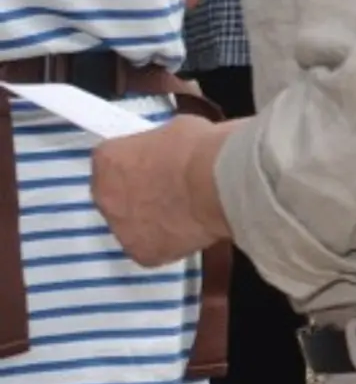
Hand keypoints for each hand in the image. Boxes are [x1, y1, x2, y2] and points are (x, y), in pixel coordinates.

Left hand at [89, 116, 235, 267]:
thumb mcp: (175, 130)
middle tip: (171, 189)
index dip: (138, 164)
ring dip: (152, 219)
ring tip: (186, 210)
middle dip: (139, 193)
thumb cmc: (203, 151)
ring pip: (133, 225)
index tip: (155, 165)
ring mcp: (121, 228)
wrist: (223, 184)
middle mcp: (105, 195)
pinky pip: (153, 247)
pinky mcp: (143, 253)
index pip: (112, 162)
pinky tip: (191, 228)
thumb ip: (159, 146)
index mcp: (107, 159)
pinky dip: (170, 241)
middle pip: (116, 196)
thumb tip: (167, 152)